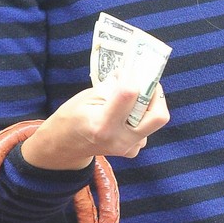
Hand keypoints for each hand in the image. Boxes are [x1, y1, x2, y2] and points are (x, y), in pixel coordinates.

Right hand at [21, 74, 169, 170]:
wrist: (65, 146)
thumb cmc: (72, 117)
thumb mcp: (87, 96)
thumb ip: (113, 87)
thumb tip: (134, 75)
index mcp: (103, 124)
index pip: (130, 94)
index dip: (132, 77)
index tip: (127, 71)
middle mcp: (120, 139)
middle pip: (159, 116)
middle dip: (156, 95)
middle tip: (146, 84)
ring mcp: (128, 148)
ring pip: (153, 121)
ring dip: (146, 106)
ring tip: (128, 101)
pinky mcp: (132, 151)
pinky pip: (146, 130)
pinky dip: (139, 118)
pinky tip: (123, 117)